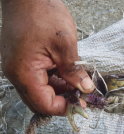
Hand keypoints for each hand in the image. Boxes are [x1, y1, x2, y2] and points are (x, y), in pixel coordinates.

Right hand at [0, 0, 94, 114]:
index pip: (43, 104)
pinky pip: (38, 79)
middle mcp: (17, 74)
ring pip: (40, 91)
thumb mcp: (65, 44)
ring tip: (76, 83)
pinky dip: (53, 81)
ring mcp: (18, 68)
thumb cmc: (43, 14)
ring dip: (59, 91)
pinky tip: (66, 74)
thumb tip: (86, 89)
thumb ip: (74, 71)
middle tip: (80, 95)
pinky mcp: (22, 62)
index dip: (63, 108)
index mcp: (24, 73)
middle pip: (40, 101)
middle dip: (61, 101)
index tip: (81, 104)